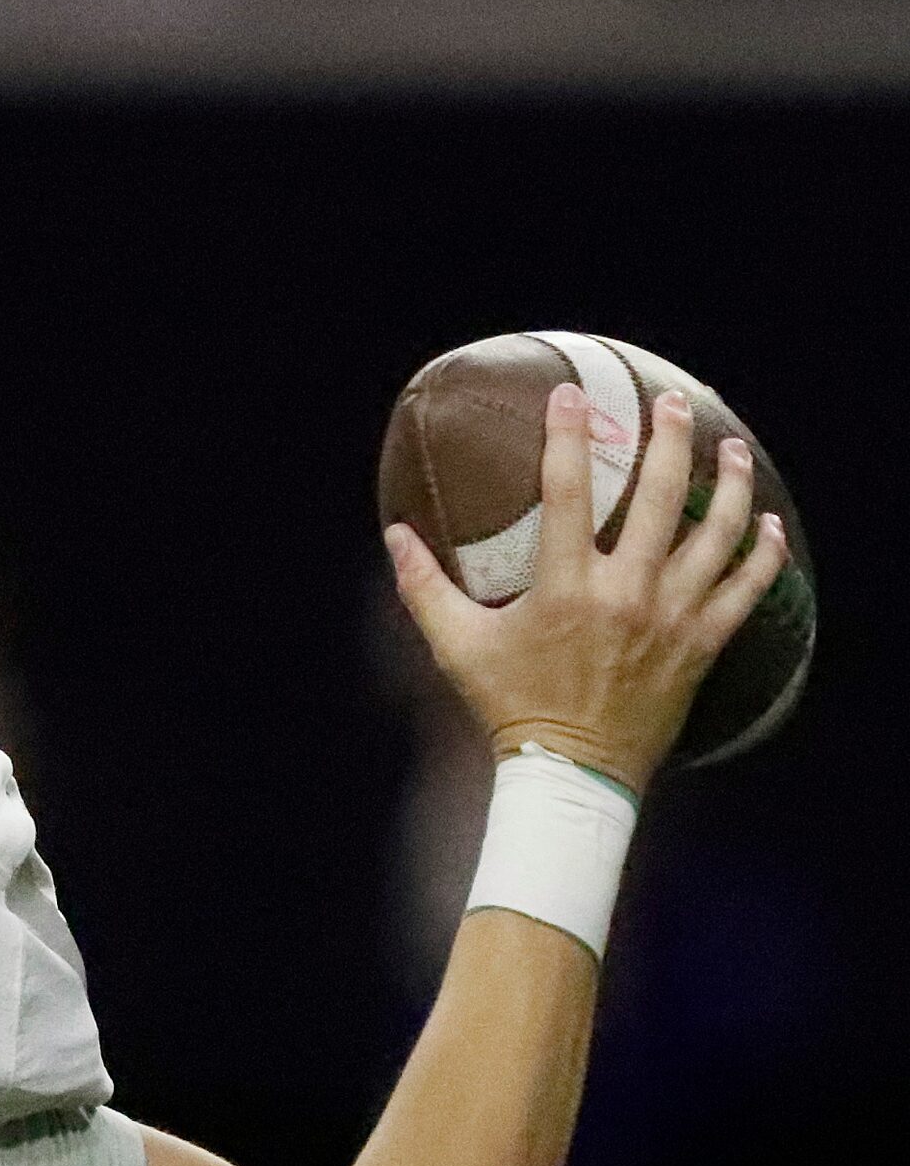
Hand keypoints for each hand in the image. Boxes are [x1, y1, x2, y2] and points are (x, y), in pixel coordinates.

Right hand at [386, 381, 788, 794]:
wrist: (570, 770)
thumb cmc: (509, 705)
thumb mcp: (456, 646)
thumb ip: (424, 587)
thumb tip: (396, 535)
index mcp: (564, 588)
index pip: (567, 493)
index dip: (567, 436)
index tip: (570, 395)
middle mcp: (625, 593)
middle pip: (658, 496)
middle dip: (667, 439)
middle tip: (670, 403)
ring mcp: (672, 616)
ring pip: (718, 533)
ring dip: (731, 483)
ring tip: (731, 447)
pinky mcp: (702, 642)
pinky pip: (747, 589)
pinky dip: (764, 554)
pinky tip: (769, 525)